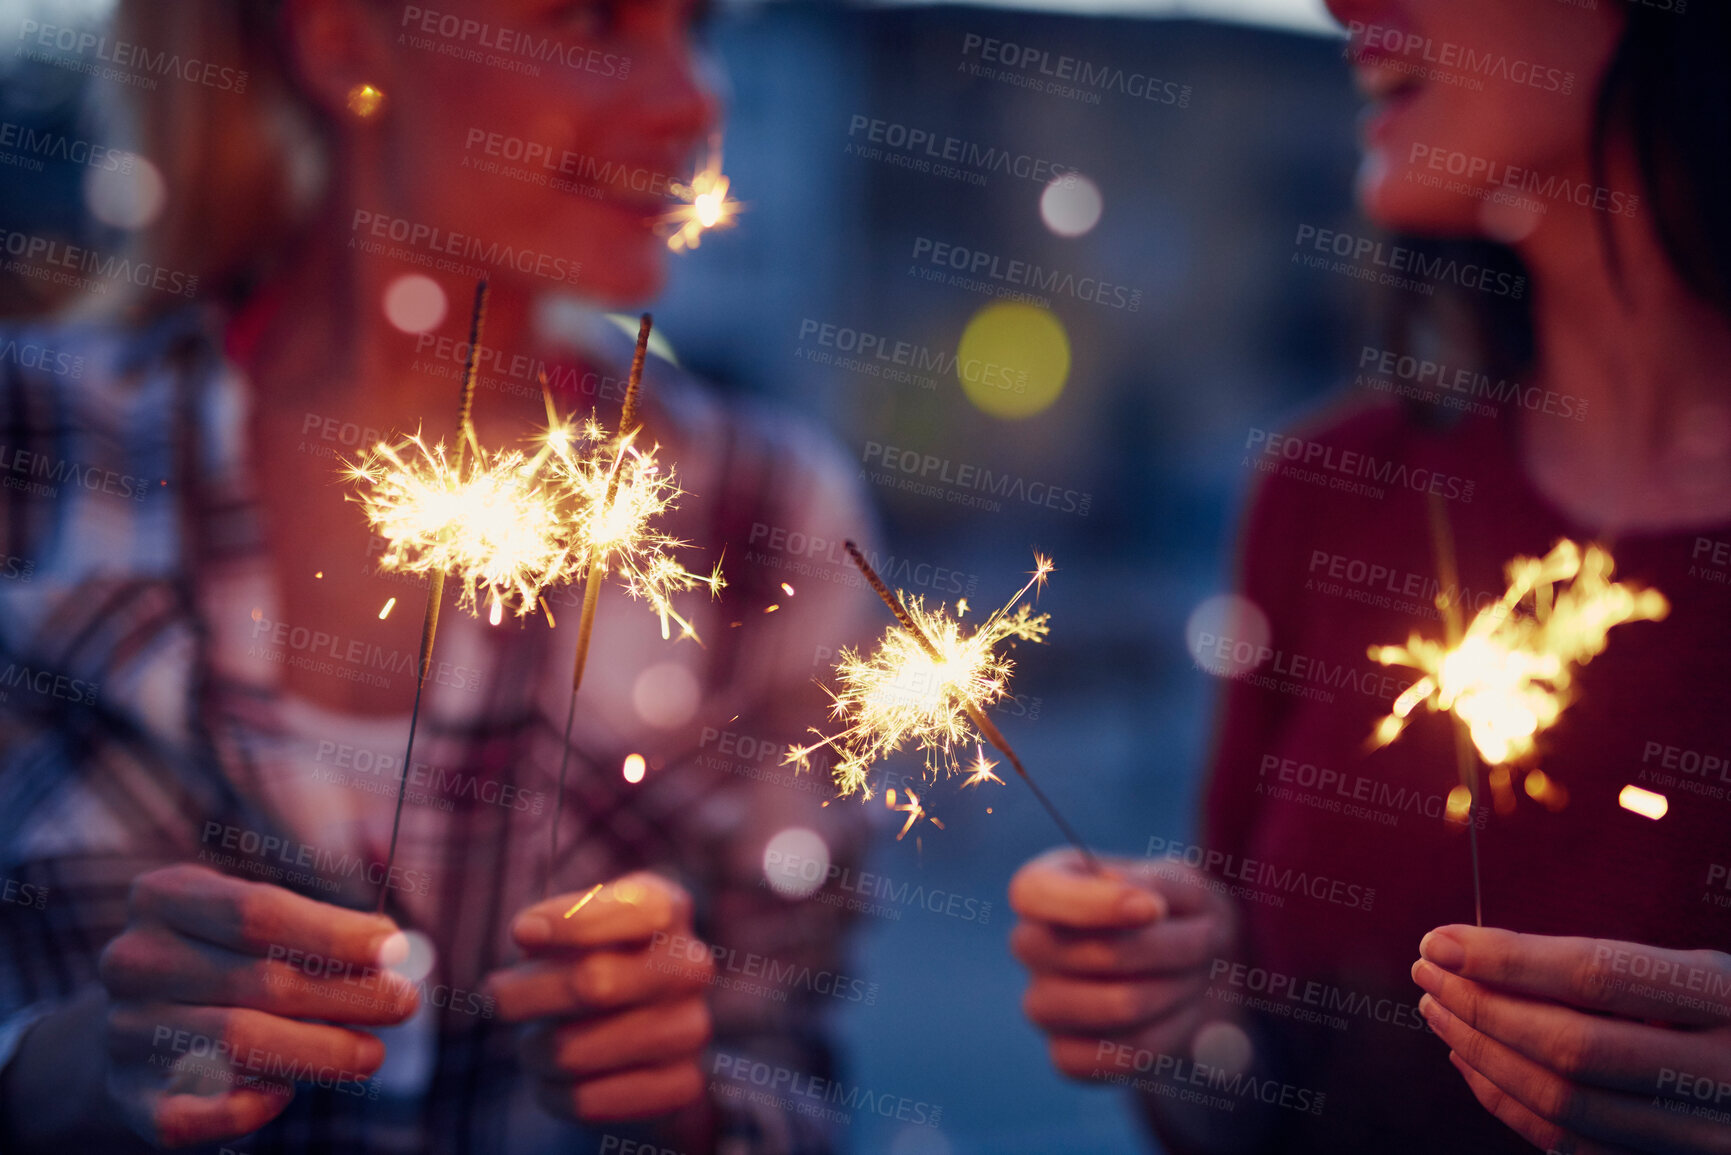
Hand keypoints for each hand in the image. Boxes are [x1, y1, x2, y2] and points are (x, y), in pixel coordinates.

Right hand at [97, 863, 417, 1147]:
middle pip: (261, 981)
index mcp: (165, 897)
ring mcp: (125, 1030)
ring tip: (370, 1053)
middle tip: (403, 1004)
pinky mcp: (130, 1095)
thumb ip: (317, 924)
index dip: (334, 934)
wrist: (142, 1019)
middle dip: (348, 995)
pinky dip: (248, 1107)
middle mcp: (135, 961)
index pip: (258, 913)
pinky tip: (286, 1093)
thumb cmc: (225, 955)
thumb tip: (391, 947)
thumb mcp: (256, 916)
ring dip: (321, 1051)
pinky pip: (195, 1112)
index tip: (395, 949)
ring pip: (240, 1043)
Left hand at [486, 873, 713, 1124]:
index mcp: (669, 910)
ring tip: (533, 1044)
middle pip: (593, 984)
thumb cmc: (591, 961)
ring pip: (575, 1051)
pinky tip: (553, 1079)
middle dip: (525, 994)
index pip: (634, 911)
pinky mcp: (681, 1085)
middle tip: (496, 996)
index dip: (572, 922)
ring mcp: (691, 1029)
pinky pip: (587, 1101)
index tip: (521, 932)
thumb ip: (553, 926)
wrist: (642, 1031)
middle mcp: (690, 967)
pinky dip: (552, 1092)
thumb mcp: (574, 928)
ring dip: (534, 1051)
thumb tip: (528, 935)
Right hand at [1009, 848, 1238, 1081]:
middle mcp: (1029, 946)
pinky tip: (1181, 1014)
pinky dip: (1170, 1035)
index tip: (1153, 909)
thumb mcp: (1179, 880)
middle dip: (1171, 948)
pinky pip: (1120, 1055)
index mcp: (1042, 888)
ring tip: (1198, 977)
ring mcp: (1041, 1005)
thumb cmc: (1178, 912)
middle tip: (1208, 938)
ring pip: (1119, 1007)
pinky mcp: (1065, 1056)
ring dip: (1177, 991)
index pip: (1034, 893)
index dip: (1092, 904)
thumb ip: (1156, 883)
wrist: (1195, 973)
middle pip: (1098, 953)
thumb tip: (1140, 906)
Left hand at [1414, 925, 1730, 1153]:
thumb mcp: (1698, 973)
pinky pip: (1572, 1146)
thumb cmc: (1727, 1013)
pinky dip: (1507, 1103)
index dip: (1509, 959)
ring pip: (1565, 1104)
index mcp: (1727, 999)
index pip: (1599, 975)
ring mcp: (1702, 1134)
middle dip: (1482, 1008)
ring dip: (1483, 1054)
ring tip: (1440, 1010)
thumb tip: (1481, 955)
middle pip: (1573, 1046)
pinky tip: (1471, 1063)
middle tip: (1428, 973)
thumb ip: (1614, 969)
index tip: (1442, 941)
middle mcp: (1723, 1073)